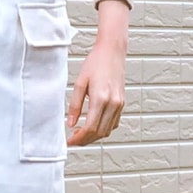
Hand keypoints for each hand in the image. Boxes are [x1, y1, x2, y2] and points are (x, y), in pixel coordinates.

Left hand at [66, 0, 128, 145]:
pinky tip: (92, 125)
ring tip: (80, 133)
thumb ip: (74, 105)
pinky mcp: (122, 103)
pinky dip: (103, 128)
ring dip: (94, 136)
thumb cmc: (95, 62)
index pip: (90, 127)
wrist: (112, 51)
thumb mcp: (79, 82)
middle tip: (73, 140)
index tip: (70, 142)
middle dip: (85, 140)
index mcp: (101, 98)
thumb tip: (70, 123)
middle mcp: (113, 103)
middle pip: (99, 132)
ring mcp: (119, 104)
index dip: (79, 138)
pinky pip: (114, 123)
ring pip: (108, 130)